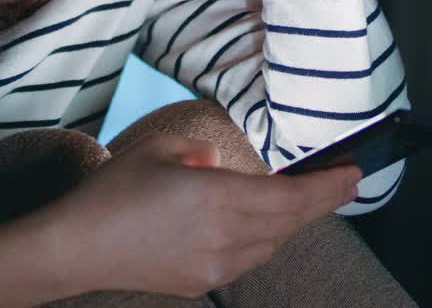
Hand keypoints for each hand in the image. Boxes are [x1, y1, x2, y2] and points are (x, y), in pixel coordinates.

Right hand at [43, 131, 362, 298]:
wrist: (76, 246)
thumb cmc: (114, 191)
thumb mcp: (159, 149)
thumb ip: (200, 151)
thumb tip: (218, 163)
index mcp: (216, 198)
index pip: (292, 198)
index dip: (330, 187)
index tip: (355, 172)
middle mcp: (223, 237)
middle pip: (290, 223)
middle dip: (321, 201)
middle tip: (342, 180)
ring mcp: (213, 265)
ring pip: (271, 244)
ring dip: (290, 221)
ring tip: (299, 199)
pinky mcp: (200, 281)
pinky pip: (247, 259)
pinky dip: (261, 239)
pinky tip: (256, 223)